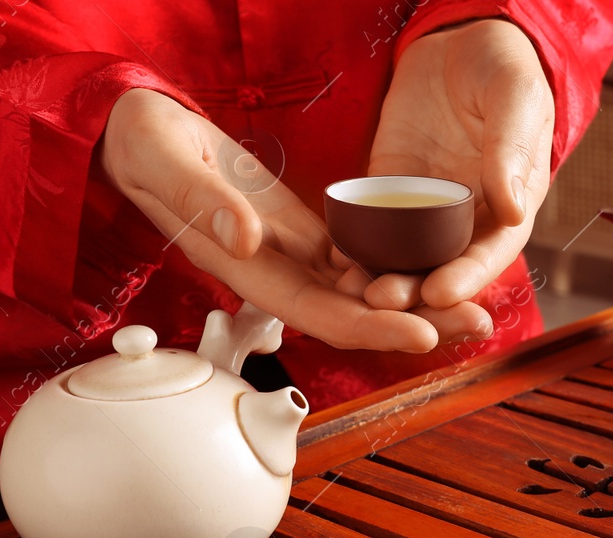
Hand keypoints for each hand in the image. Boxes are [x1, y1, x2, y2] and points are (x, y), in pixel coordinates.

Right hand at [101, 89, 490, 351]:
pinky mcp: (300, 227)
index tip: (420, 333)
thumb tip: (250, 237)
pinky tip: (436, 261)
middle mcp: (272, 267)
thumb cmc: (140, 143)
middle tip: (477, 323)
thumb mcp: (165, 160)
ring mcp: (289, 250)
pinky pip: (355, 255)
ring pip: (361, 288)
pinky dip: (394, 264)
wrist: (134, 130)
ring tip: (474, 299)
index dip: (368, 326)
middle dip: (415, 322)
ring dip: (416, 298)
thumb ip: (202, 202)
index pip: (316, 310)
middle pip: (353, 310)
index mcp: (241, 263)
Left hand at [349, 19, 553, 313]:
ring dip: (380, 276)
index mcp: (510, 206)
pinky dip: (356, 244)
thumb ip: (512, 151)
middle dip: (413, 289)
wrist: (459, 42)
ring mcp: (425, 206)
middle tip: (382, 300)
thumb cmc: (502, 69)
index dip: (466, 277)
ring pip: (404, 255)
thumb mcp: (515, 99)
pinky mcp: (389, 188)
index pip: (490, 253)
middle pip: (442, 266)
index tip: (439, 293)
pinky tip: (334, 257)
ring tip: (351, 291)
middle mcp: (468, 217)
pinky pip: (371, 222)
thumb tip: (513, 209)